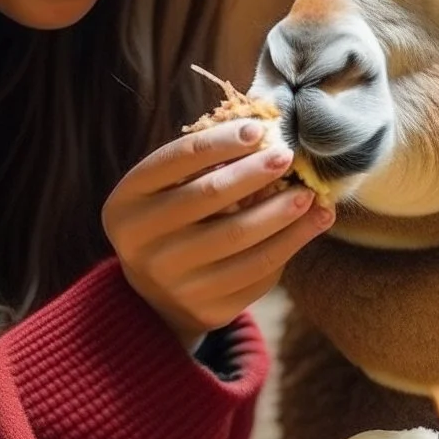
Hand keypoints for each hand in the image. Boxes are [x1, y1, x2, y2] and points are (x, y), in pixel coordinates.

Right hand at [102, 120, 334, 346]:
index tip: (258, 129)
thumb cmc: (171, 220)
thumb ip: (202, 165)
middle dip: (255, 172)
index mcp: (127, 202)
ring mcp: (173, 282)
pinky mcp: (207, 309)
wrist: (157, 297)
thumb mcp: (166, 190)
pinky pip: (257, 274)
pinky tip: (310, 226)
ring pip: (241, 241)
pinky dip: (289, 245)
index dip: (220, 141)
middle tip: (287, 156)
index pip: (176, 159)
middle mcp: (142, 243)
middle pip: (209, 196)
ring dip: (284, 214)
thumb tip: (264, 136)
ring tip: (311, 195)